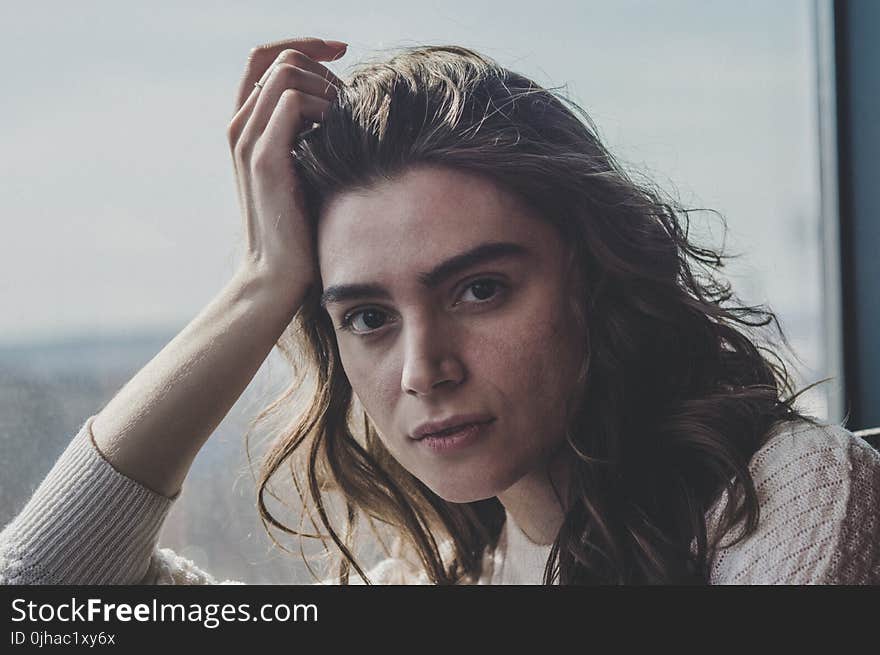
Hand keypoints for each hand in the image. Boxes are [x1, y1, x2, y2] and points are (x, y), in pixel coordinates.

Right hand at [227, 36, 346, 299]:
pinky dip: (324, 107)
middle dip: (324, 69)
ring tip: (347, 122)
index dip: (305, 43)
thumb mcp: (309, 168)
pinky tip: (340, 134)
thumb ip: (314, 132)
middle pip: (280, 58)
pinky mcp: (263, 159)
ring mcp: (248, 141)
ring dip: (327, 87)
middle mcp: (240, 126)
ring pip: (286, 73)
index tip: (343, 51)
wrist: (279, 275)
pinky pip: (292, 102)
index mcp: (248, 126)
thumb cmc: (303, 226)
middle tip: (352, 102)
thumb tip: (349, 101)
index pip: (266, 56)